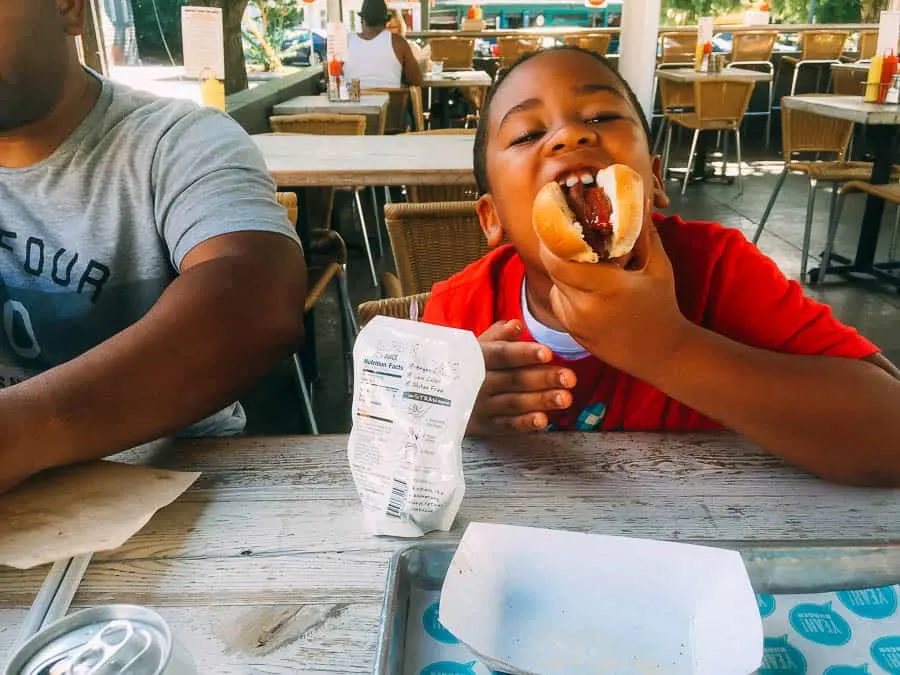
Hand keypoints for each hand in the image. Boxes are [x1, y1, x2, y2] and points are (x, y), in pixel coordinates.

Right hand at [468, 320, 576, 433]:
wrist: (427, 395)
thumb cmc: (460, 366)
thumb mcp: (472, 347)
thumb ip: (497, 336)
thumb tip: (517, 325)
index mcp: (477, 358)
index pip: (503, 355)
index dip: (525, 354)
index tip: (548, 353)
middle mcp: (477, 382)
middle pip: (514, 379)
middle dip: (543, 378)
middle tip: (570, 377)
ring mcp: (479, 406)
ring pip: (513, 403)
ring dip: (541, 401)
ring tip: (565, 398)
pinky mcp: (482, 426)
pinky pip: (506, 425)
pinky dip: (524, 423)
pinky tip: (543, 420)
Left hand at [539, 216, 692, 381]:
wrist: (662, 355)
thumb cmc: (662, 309)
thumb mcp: (659, 267)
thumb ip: (644, 233)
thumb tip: (636, 199)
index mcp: (606, 288)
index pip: (559, 260)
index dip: (552, 239)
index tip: (557, 220)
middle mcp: (584, 307)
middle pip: (553, 269)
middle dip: (556, 249)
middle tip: (565, 231)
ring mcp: (575, 323)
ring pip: (554, 285)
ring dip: (561, 269)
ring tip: (580, 258)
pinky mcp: (571, 332)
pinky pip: (559, 301)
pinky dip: (566, 288)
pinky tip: (586, 283)